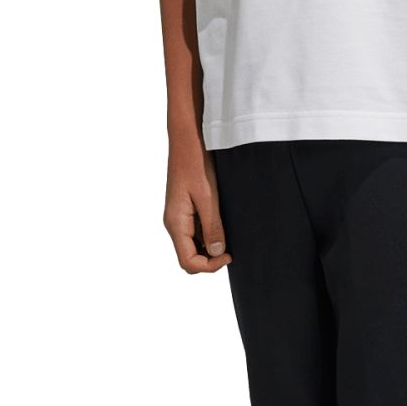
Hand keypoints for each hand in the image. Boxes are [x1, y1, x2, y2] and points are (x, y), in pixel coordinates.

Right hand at [165, 141, 228, 272]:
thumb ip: (212, 226)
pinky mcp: (185, 210)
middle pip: (189, 257)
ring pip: (193, 246)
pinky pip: (195, 232)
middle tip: (232, 249)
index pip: (188, 261)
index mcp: (175, 223)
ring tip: (230, 236)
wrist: (188, 139)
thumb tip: (217, 252)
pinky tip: (223, 225)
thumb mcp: (208, 197)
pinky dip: (209, 235)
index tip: (230, 255)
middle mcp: (174, 223)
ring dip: (210, 247)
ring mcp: (179, 217)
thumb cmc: (196, 163)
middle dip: (210, 260)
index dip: (209, 266)